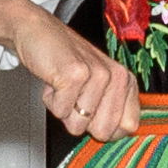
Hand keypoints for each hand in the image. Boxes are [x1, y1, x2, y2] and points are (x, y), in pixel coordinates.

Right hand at [11, 21, 143, 142]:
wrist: (38, 32)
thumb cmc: (66, 62)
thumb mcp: (96, 86)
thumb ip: (111, 110)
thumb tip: (118, 135)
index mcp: (126, 81)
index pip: (129, 126)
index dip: (106, 129)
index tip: (93, 114)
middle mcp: (117, 77)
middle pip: (104, 131)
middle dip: (82, 121)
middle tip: (75, 96)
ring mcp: (98, 75)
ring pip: (78, 125)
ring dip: (63, 109)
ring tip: (63, 86)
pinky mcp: (75, 74)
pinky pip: (61, 111)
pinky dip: (51, 100)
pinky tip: (54, 80)